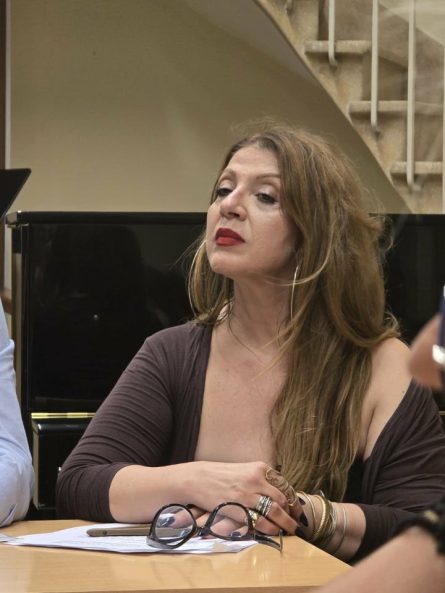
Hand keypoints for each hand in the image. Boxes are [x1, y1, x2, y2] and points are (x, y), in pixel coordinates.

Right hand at [185, 460, 302, 534]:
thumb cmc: (219, 475)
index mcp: (259, 468)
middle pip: (283, 498)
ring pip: (276, 511)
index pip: (284, 485)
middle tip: (297, 522)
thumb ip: (260, 480)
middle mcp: (257, 479)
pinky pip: (261, 521)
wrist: (197, 479)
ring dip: (286, 523)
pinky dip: (271, 528)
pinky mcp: (239, 509)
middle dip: (292, 512)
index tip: (297, 509)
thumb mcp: (243, 470)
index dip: (293, 499)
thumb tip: (276, 495)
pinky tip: (274, 532)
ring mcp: (248, 495)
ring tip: (291, 530)